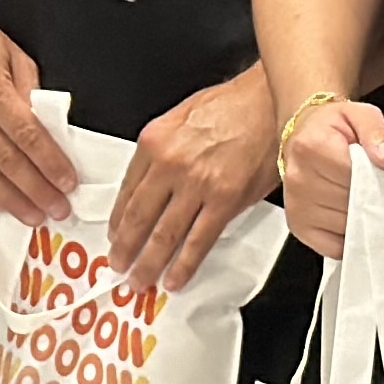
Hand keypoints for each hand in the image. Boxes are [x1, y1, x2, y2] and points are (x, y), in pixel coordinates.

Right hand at [0, 0, 75, 224]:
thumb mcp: (15, 55)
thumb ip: (32, 94)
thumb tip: (50, 129)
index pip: (27, 136)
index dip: (50, 164)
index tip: (66, 182)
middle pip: (5, 161)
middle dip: (35, 190)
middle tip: (56, 207)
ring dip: (9, 200)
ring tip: (31, 213)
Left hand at [108, 67, 276, 290]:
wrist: (269, 102)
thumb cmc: (231, 105)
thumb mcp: (181, 117)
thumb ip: (162, 150)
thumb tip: (151, 182)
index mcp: (154, 142)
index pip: (126, 191)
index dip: (117, 220)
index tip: (114, 235)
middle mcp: (170, 164)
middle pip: (138, 217)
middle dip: (124, 248)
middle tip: (117, 266)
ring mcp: (197, 185)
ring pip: (164, 235)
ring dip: (148, 263)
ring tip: (140, 281)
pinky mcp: (225, 201)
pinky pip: (198, 241)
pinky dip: (184, 265)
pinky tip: (174, 279)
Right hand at [277, 97, 383, 259]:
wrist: (305, 133)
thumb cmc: (333, 126)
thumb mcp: (360, 114)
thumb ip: (377, 133)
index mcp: (312, 147)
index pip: (355, 177)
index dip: (373, 177)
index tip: (374, 170)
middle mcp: (298, 178)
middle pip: (351, 203)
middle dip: (366, 196)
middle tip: (364, 181)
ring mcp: (296, 206)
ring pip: (345, 226)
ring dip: (357, 215)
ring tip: (352, 194)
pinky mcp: (298, 226)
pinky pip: (334, 246)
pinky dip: (346, 235)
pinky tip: (344, 212)